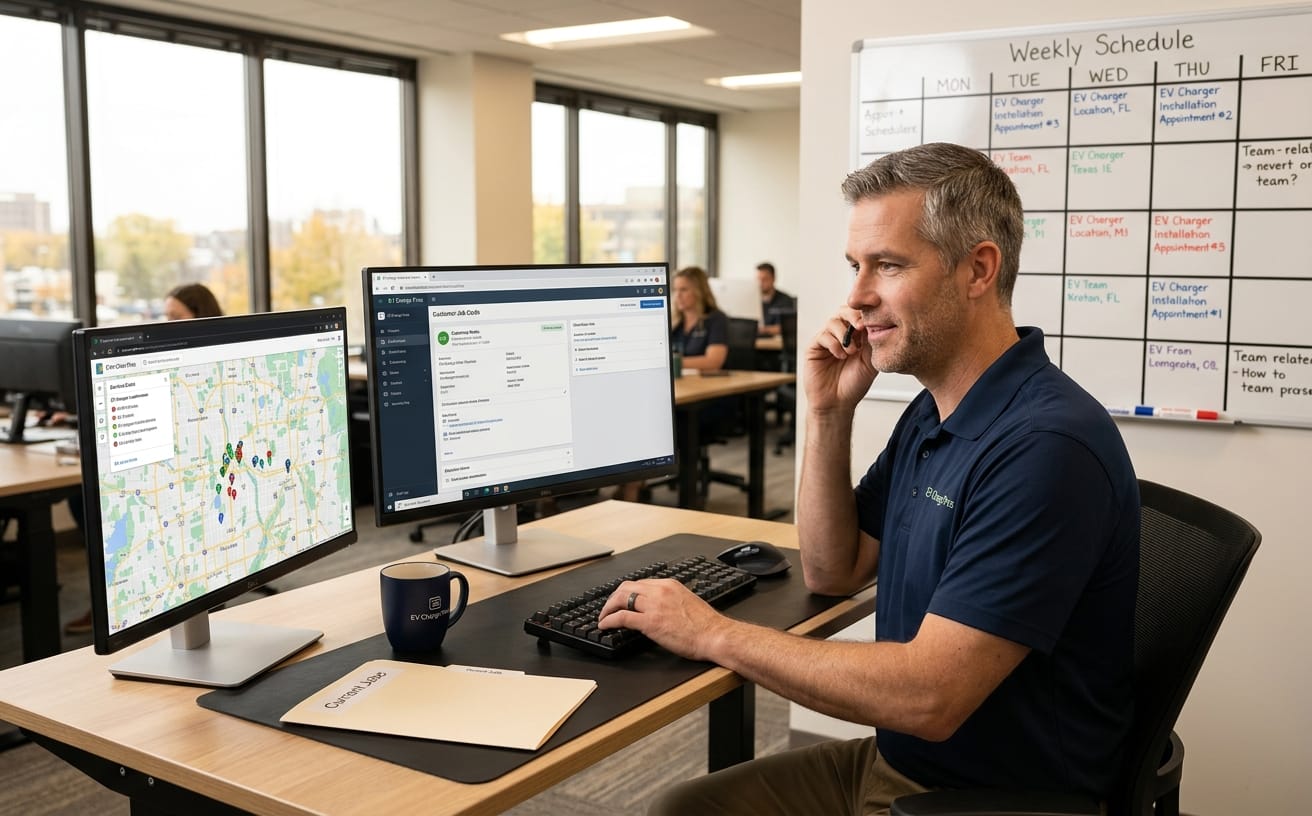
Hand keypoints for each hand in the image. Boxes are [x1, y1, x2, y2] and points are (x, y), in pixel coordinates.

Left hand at [597, 578, 726, 661]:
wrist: (715, 636)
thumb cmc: (706, 625)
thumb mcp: (686, 602)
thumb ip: (670, 601)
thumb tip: (658, 608)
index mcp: (669, 585)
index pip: (639, 583)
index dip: (626, 592)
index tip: (620, 600)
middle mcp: (660, 591)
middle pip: (626, 587)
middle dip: (613, 598)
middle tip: (608, 608)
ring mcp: (654, 606)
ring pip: (620, 599)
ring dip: (608, 608)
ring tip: (603, 617)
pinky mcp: (651, 622)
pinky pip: (622, 617)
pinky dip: (609, 620)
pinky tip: (605, 626)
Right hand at [804, 309, 876, 412]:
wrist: (838, 403)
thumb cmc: (854, 385)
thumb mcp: (870, 361)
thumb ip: (872, 341)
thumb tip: (875, 322)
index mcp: (856, 336)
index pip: (859, 314)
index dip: (865, 313)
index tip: (873, 320)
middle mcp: (840, 335)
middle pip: (844, 311)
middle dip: (853, 316)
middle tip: (861, 327)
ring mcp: (827, 340)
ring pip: (833, 321)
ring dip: (844, 335)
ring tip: (851, 352)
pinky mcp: (814, 348)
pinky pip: (823, 336)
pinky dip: (834, 344)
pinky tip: (840, 356)